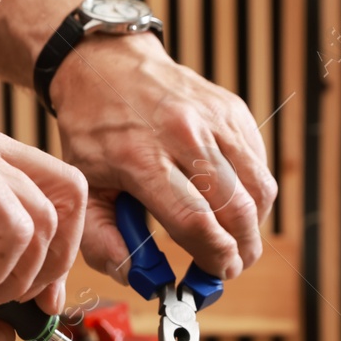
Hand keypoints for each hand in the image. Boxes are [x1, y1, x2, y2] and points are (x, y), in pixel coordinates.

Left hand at [50, 33, 277, 281]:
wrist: (106, 65)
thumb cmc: (93, 129)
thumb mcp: (82, 187)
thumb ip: (100, 241)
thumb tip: (135, 276)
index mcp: (140, 157)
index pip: (194, 220)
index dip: (213, 257)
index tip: (216, 275)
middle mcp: (183, 135)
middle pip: (235, 208)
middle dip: (241, 250)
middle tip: (231, 266)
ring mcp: (214, 119)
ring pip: (258, 187)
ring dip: (253, 224)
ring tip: (234, 239)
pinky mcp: (233, 110)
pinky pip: (258, 164)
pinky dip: (252, 192)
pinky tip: (230, 201)